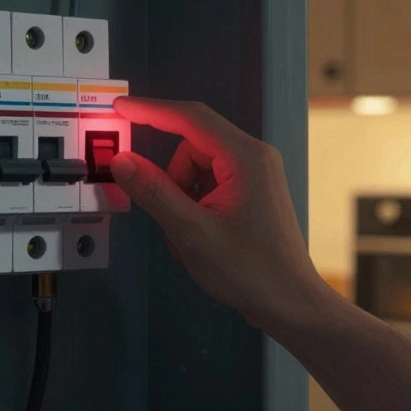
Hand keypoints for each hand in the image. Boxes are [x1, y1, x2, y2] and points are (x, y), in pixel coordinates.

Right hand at [108, 97, 322, 328]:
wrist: (290, 303)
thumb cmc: (250, 270)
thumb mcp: (191, 231)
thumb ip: (154, 191)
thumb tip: (121, 160)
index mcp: (245, 157)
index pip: (190, 118)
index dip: (151, 110)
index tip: (120, 107)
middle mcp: (254, 157)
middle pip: (191, 149)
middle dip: (171, 182)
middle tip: (169, 221)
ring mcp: (255, 175)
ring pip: (197, 170)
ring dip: (181, 201)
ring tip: (188, 241)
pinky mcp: (252, 193)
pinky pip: (210, 186)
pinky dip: (195, 209)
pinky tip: (199, 241)